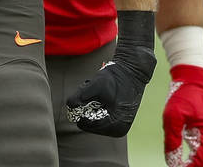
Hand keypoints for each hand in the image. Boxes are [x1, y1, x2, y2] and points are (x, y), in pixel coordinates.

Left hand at [65, 10, 156, 137]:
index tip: (83, 95)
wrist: (133, 71)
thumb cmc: (116, 77)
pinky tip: (102, 97)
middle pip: (89, 122)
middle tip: (90, 92)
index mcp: (114, 125)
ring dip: (91, 106)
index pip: (86, 124)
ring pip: (94, 119)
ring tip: (98, 93)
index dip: (79, 110)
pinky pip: (100, 117)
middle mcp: (118, 130)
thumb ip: (80, 96)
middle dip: (86, 107)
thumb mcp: (96, 84)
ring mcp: (119, 127)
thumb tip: (69, 105)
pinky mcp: (119, 120)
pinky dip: (97, 107)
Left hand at [163, 65, 202, 166]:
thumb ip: (172, 140)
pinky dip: (190, 155)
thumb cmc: (183, 95)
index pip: (199, 163)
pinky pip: (200, 151)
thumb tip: (171, 161)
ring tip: (174, 159)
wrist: (192, 81)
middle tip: (172, 165)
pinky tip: (179, 153)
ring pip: (201, 159)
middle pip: (202, 163)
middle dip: (187, 166)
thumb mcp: (172, 117)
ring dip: (188, 161)